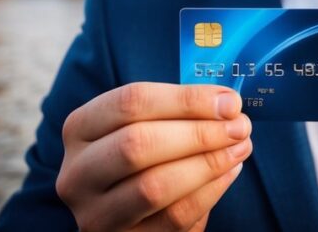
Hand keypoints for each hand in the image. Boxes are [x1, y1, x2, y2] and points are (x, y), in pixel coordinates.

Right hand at [57, 83, 251, 231]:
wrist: (133, 212)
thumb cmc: (146, 155)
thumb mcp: (147, 125)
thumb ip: (178, 111)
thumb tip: (227, 103)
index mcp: (80, 128)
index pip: (131, 102)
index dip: (186, 99)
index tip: (229, 101)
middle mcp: (78, 173)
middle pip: (138, 144)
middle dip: (199, 133)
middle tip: (240, 126)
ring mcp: (95, 214)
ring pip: (154, 186)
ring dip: (208, 163)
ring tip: (240, 147)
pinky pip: (173, 217)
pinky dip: (209, 192)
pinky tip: (230, 173)